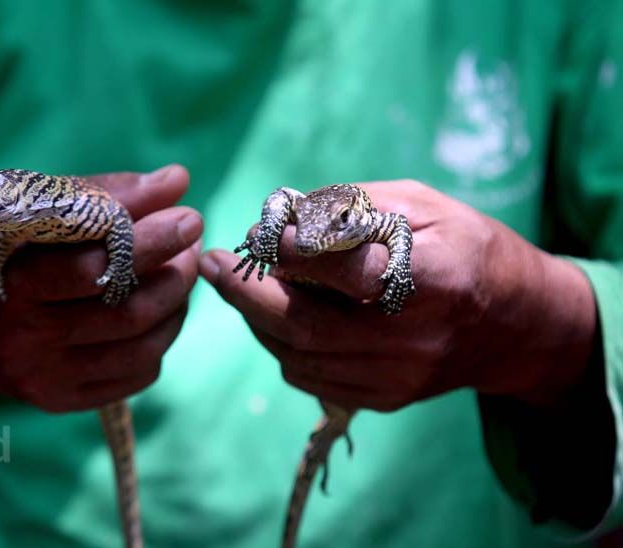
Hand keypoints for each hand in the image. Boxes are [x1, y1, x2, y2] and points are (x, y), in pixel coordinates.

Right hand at [0, 165, 201, 434]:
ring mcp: (41, 377)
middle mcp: (23, 339)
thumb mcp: (16, 211)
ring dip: (177, 305)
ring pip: (140, 347)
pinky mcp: (58, 400)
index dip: (149, 240)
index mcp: (8, 283)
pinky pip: (136, 376)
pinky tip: (159, 311)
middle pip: (125, 311)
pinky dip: (161, 340)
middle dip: (176, 273)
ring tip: (182, 271)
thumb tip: (177, 180)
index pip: (91, 266)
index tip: (188, 215)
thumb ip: (97, 194)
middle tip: (193, 242)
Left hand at [200, 180, 595, 411]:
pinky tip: (276, 318)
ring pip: (300, 358)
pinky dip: (281, 347)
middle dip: (248, 296)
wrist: (514, 324)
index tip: (255, 234)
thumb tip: (278, 218)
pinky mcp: (386, 399)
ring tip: (241, 286)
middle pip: (310, 327)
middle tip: (212, 265)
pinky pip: (311, 379)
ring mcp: (400, 378)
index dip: (295, 254)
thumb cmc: (464, 246)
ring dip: (258, 321)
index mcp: (435, 278)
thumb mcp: (421, 205)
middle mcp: (416, 339)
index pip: (351, 272)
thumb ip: (350, 208)